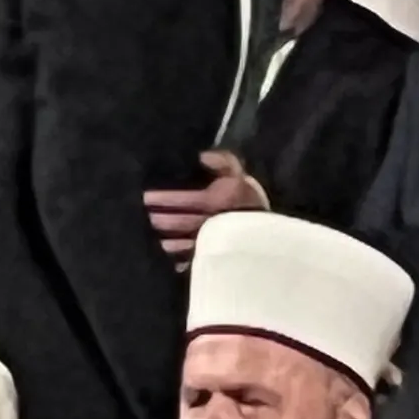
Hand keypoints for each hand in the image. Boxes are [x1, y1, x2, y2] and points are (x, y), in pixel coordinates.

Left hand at [143, 150, 267, 263]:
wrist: (271, 224)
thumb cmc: (249, 196)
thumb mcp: (239, 172)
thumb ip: (222, 161)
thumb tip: (202, 156)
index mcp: (215, 201)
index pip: (184, 200)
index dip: (164, 199)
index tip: (147, 198)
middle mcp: (211, 222)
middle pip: (181, 223)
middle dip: (162, 221)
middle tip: (147, 218)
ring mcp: (214, 241)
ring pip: (186, 244)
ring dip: (171, 244)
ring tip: (158, 242)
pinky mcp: (218, 254)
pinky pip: (198, 259)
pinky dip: (185, 261)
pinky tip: (175, 262)